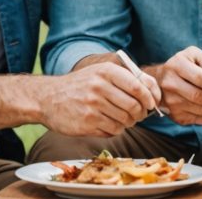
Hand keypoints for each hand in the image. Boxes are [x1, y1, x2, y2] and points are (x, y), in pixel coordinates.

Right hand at [42, 62, 159, 136]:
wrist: (48, 98)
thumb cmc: (81, 85)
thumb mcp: (100, 72)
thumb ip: (126, 78)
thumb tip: (154, 93)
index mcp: (106, 71)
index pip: (139, 86)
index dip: (150, 97)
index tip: (152, 104)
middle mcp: (100, 86)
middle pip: (135, 106)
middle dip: (141, 113)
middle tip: (138, 115)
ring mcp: (93, 105)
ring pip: (126, 120)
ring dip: (129, 123)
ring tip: (123, 119)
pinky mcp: (87, 122)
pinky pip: (114, 130)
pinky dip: (117, 129)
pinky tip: (109, 124)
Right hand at [155, 46, 201, 124]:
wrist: (160, 80)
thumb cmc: (182, 65)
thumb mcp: (193, 54)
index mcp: (176, 66)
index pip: (197, 77)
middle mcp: (171, 85)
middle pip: (199, 97)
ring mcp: (172, 103)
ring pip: (200, 110)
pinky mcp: (176, 116)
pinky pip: (199, 119)